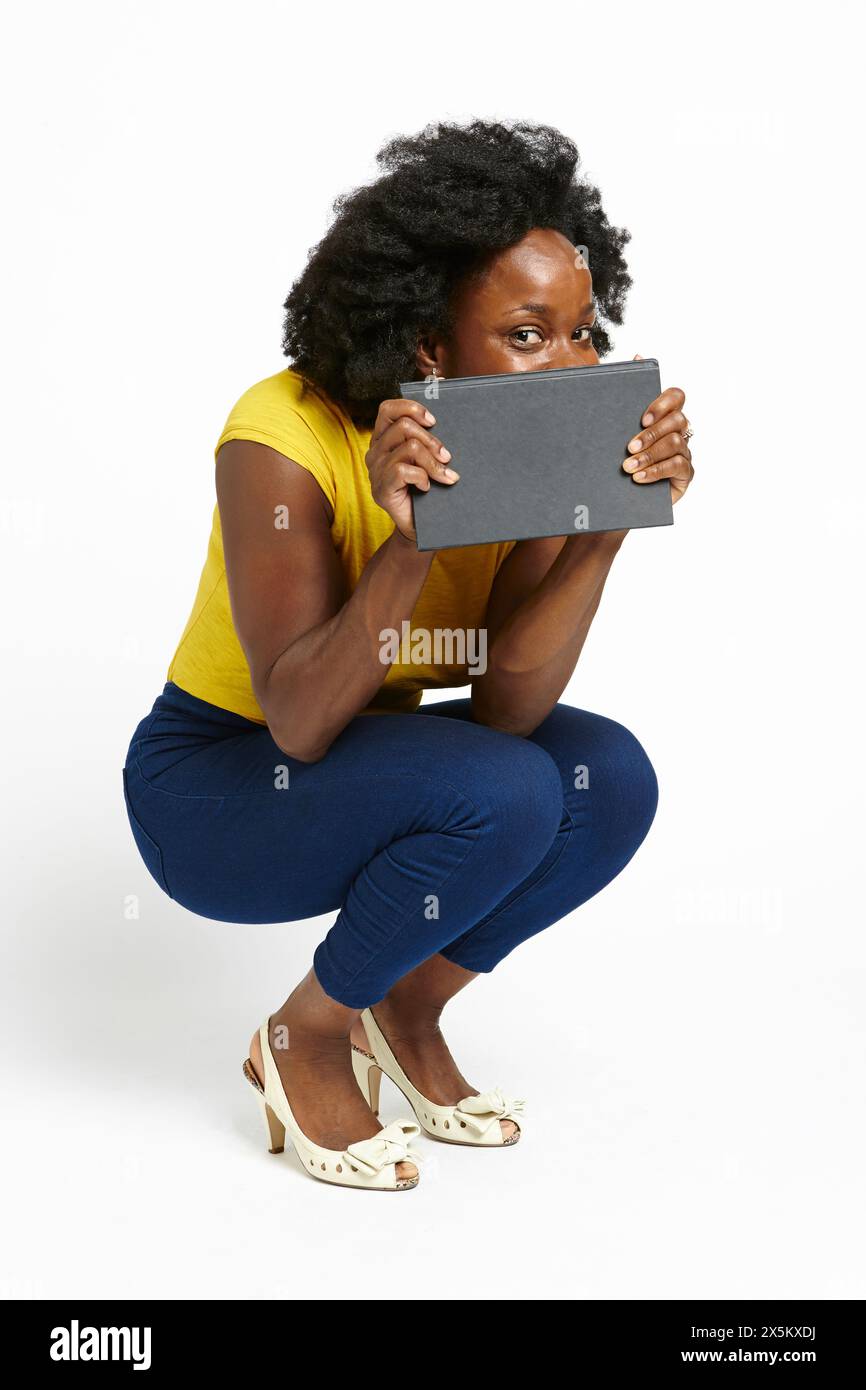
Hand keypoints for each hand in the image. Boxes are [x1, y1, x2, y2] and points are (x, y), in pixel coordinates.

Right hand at [365, 399, 458, 540]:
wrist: (420, 526)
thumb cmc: (427, 489)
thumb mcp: (427, 458)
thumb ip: (426, 438)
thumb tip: (442, 408)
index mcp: (382, 440)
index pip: (387, 409)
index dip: (411, 408)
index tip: (433, 421)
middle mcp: (374, 452)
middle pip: (403, 426)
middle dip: (431, 440)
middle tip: (446, 457)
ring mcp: (375, 472)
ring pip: (409, 447)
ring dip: (433, 462)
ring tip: (444, 476)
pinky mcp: (381, 490)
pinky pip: (403, 471)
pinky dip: (422, 477)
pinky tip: (427, 487)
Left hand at [623, 357, 693, 504]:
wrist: (621, 493)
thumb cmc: (621, 454)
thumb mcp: (618, 427)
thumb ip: (625, 396)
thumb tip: (636, 355)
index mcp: (664, 414)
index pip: (676, 396)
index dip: (662, 403)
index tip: (642, 418)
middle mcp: (679, 429)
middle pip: (677, 420)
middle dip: (651, 434)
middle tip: (628, 447)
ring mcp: (684, 451)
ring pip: (674, 443)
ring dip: (649, 455)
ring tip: (628, 466)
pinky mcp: (685, 473)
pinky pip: (677, 466)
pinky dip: (656, 471)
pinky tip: (638, 478)